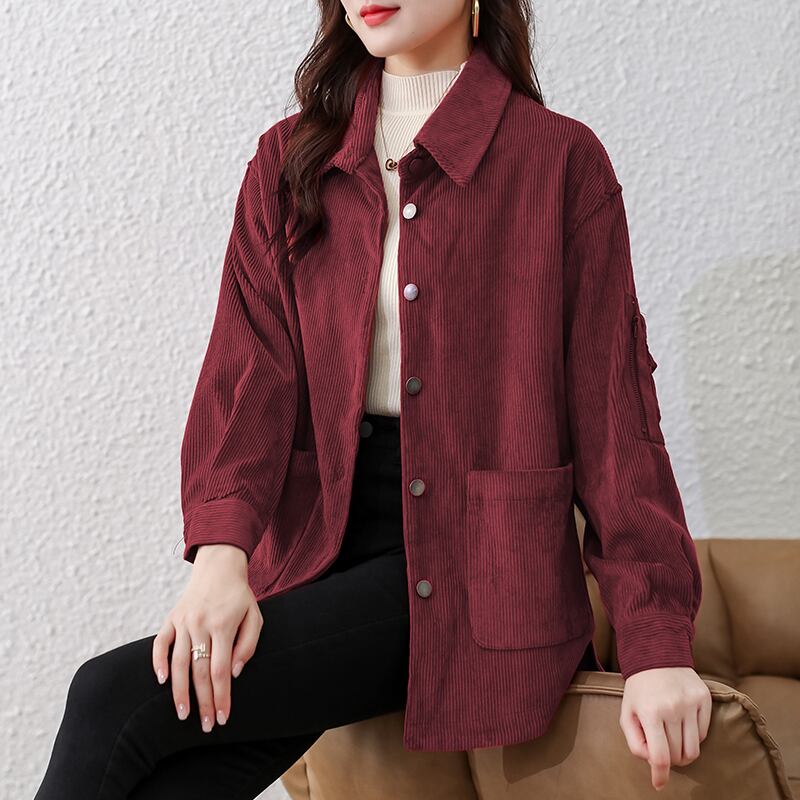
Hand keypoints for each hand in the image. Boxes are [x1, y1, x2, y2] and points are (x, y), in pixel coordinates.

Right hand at [151, 544, 263, 732]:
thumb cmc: (239, 595)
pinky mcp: (171, 618)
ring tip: (183, 714)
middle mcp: (201, 624)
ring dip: (179, 691)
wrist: (219, 566)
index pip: (220, 669)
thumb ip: (248, 645)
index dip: (222, 695)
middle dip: (203, 701)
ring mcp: (183, 621)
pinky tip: (162, 681)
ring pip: (179, 662)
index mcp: (223, 625)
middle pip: (200, 671)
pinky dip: (158, 662)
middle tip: (207, 725)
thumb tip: (234, 673)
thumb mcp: (255, 616)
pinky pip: (160, 643)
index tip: (224, 717)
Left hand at [619, 666, 711, 790]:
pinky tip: (683, 725)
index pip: (660, 756)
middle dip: (669, 759)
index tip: (659, 784)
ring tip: (673, 741)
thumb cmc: (640, 688)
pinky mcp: (705, 698)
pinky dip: (694, 737)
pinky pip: (704, 733)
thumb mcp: (627, 712)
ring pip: (694, 749)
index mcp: (650, 712)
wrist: (657, 653)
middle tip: (662, 748)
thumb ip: (635, 741)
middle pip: (678, 755)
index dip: (660, 775)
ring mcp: (691, 703)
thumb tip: (653, 764)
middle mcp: (672, 708)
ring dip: (683, 753)